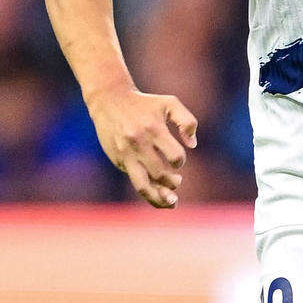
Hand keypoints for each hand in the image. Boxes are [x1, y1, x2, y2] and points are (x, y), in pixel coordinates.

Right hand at [89, 84, 197, 207]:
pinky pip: (134, 180)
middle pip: (160, 174)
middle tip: (177, 180)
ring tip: (171, 203)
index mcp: (153, 129)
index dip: (179, 161)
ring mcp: (126, 154)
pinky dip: (147, 190)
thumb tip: (193, 145)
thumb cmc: (144, 103)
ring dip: (159, 198)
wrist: (109, 100)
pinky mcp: (118, 160)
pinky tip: (156, 194)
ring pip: (143, 186)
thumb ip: (187, 121)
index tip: (177, 159)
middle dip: (172, 182)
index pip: (174, 157)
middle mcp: (138, 143)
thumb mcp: (169, 103)